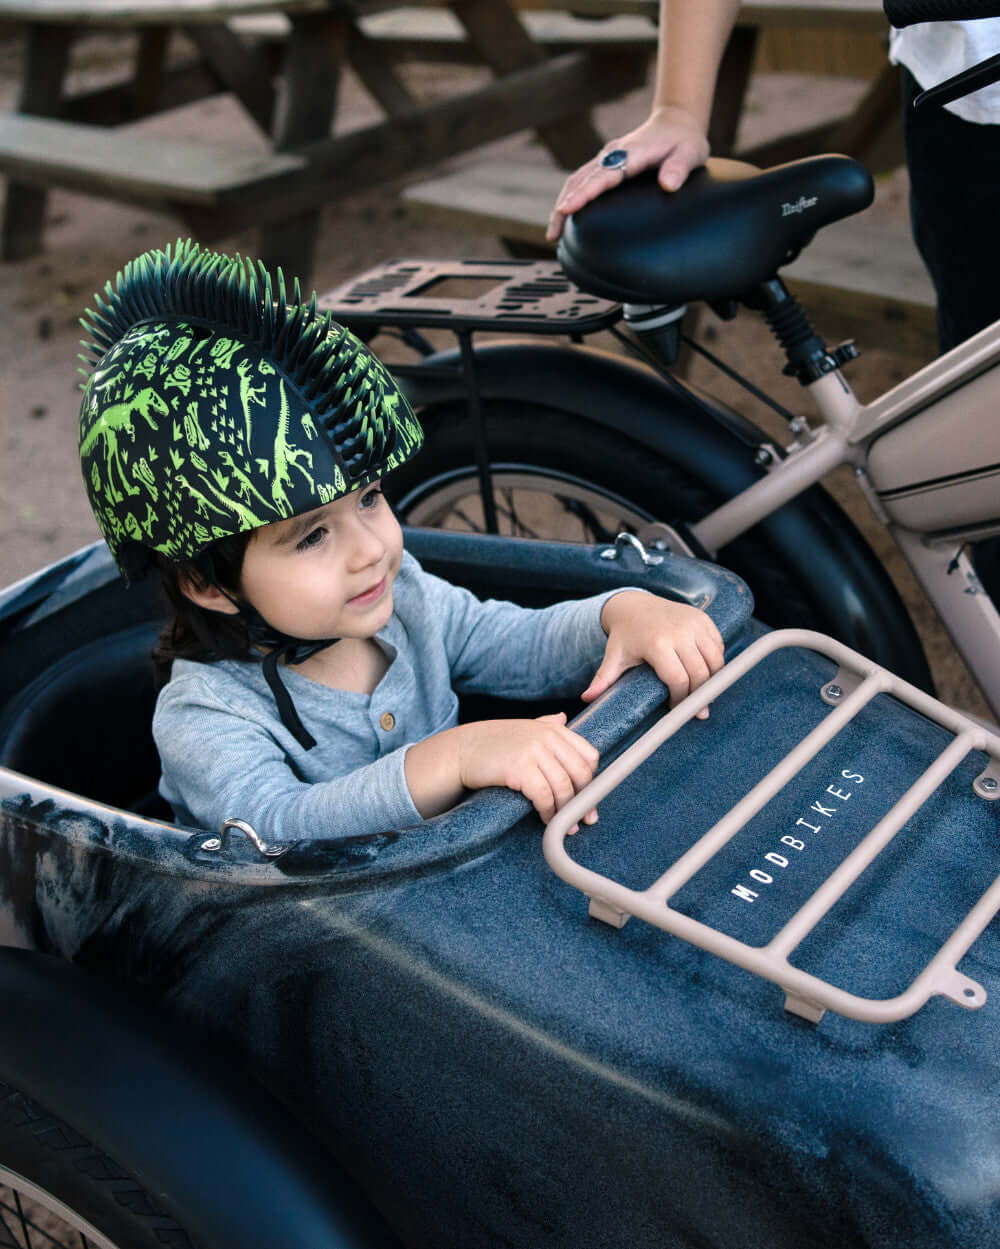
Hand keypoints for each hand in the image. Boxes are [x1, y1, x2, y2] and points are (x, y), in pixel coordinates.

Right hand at [456, 713, 599, 828]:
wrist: (461, 750)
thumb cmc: (492, 743)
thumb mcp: (522, 727)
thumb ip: (545, 724)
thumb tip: (563, 718)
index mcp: (553, 729)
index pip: (588, 755)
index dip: (592, 780)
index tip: (589, 797)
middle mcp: (547, 737)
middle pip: (580, 773)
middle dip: (585, 800)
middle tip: (583, 818)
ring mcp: (533, 752)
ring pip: (564, 787)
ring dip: (566, 811)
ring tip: (564, 825)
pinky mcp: (520, 769)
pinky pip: (544, 796)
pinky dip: (548, 812)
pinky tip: (545, 819)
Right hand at [546, 106, 709, 241]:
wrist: (676, 123)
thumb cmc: (684, 140)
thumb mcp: (691, 152)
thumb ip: (680, 168)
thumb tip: (668, 185)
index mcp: (632, 153)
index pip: (603, 176)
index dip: (584, 193)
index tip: (567, 208)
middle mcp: (614, 154)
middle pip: (581, 179)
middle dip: (564, 206)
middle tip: (553, 235)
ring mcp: (607, 158)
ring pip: (577, 179)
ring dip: (563, 204)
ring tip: (553, 234)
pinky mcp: (605, 164)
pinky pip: (582, 179)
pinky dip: (571, 197)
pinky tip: (565, 217)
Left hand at [581, 591, 723, 715]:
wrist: (634, 605)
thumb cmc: (624, 636)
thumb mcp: (614, 657)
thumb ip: (603, 679)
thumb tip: (586, 698)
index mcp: (657, 643)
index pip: (679, 680)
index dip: (681, 700)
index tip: (676, 710)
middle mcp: (679, 632)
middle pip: (700, 673)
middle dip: (701, 696)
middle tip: (698, 711)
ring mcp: (693, 623)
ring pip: (714, 661)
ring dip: (713, 681)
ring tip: (704, 694)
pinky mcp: (703, 619)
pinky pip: (718, 647)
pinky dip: (716, 662)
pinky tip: (706, 673)